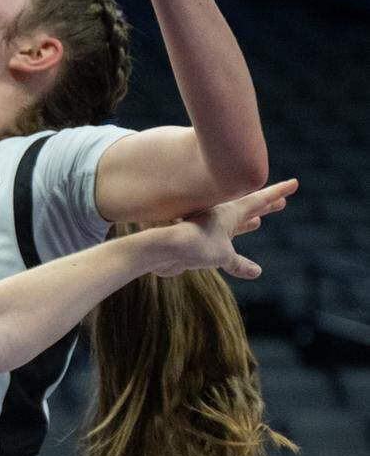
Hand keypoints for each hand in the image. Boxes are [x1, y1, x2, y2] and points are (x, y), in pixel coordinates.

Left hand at [152, 178, 296, 279]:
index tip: (294, 183)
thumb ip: (238, 263)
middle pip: (248, 208)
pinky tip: (223, 244)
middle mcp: (219, 215)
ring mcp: (206, 226)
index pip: (261, 199)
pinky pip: (216, 239)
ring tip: (258, 220)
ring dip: (246, 221)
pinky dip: (224, 239)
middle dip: (266, 206)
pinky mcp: (195, 240)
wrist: (162, 249)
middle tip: (281, 202)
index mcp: (230, 211)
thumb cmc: (194, 246)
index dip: (278, 192)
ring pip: (232, 222)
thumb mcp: (222, 256)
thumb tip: (255, 272)